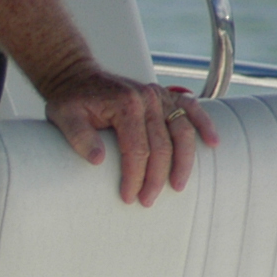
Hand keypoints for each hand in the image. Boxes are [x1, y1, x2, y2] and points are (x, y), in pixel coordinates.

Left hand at [41, 69, 221, 206]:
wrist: (76, 75)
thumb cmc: (71, 99)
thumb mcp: (63, 117)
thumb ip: (79, 137)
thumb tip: (98, 160)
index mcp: (126, 104)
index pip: (137, 149)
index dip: (134, 176)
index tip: (128, 197)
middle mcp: (148, 98)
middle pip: (162, 145)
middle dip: (156, 178)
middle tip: (147, 200)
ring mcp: (159, 96)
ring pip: (182, 131)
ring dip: (183, 161)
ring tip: (177, 186)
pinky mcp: (165, 96)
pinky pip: (191, 109)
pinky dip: (204, 124)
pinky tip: (212, 143)